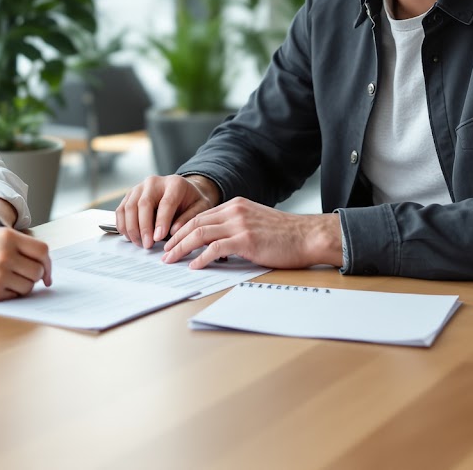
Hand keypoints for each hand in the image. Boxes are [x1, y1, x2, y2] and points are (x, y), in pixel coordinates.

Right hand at [0, 227, 51, 300]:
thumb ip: (17, 244)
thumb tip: (42, 262)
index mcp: (7, 236)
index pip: (42, 250)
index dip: (48, 263)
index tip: (46, 273)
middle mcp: (5, 253)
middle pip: (38, 270)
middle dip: (36, 277)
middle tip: (24, 278)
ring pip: (29, 286)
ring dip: (22, 286)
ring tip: (6, 281)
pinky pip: (15, 296)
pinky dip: (9, 294)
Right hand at [115, 174, 218, 249]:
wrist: (183, 190)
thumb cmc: (192, 201)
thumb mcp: (200, 208)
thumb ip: (189, 218)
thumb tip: (173, 231)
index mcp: (174, 183)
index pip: (166, 202)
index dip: (161, 221)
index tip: (158, 238)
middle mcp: (154, 182)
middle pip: (143, 203)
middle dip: (144, 227)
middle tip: (147, 245)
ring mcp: (139, 187)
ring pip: (129, 207)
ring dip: (132, 228)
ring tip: (140, 243)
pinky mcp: (130, 195)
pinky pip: (121, 210)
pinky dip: (123, 225)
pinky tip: (131, 237)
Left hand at [159, 198, 341, 270]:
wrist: (308, 236)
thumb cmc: (285, 235)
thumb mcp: (256, 222)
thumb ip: (236, 227)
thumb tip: (216, 244)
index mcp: (236, 205)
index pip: (200, 216)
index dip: (182, 229)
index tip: (171, 242)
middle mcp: (235, 211)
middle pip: (195, 223)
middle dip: (175, 239)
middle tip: (164, 252)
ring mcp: (240, 224)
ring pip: (200, 234)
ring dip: (181, 248)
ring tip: (170, 259)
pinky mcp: (246, 240)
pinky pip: (215, 248)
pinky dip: (201, 258)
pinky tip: (194, 266)